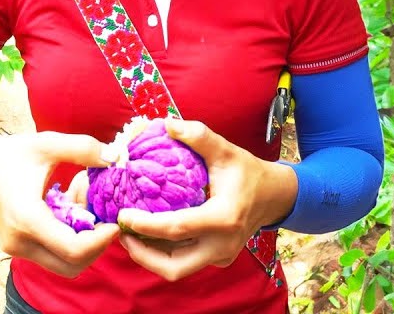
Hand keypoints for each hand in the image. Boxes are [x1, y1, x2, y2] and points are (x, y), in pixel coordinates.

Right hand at [0, 130, 120, 277]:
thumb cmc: (11, 154)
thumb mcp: (47, 144)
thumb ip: (83, 148)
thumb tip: (114, 158)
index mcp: (27, 218)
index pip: (73, 249)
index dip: (101, 240)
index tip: (114, 222)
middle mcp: (20, 241)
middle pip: (72, 265)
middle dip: (96, 245)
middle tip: (105, 219)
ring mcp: (17, 249)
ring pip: (63, 264)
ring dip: (83, 243)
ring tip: (85, 210)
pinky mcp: (18, 248)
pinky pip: (52, 255)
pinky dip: (69, 240)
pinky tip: (71, 210)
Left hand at [115, 119, 296, 280]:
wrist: (274, 196)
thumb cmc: (247, 172)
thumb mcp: (225, 149)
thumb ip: (198, 136)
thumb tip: (167, 124)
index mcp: (224, 219)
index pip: (176, 229)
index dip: (145, 225)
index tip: (121, 214)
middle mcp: (222, 245)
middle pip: (173, 266)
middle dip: (142, 254)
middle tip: (120, 232)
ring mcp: (220, 256)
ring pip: (176, 268)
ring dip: (149, 255)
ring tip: (128, 232)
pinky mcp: (217, 259)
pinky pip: (184, 261)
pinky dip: (163, 252)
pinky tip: (147, 233)